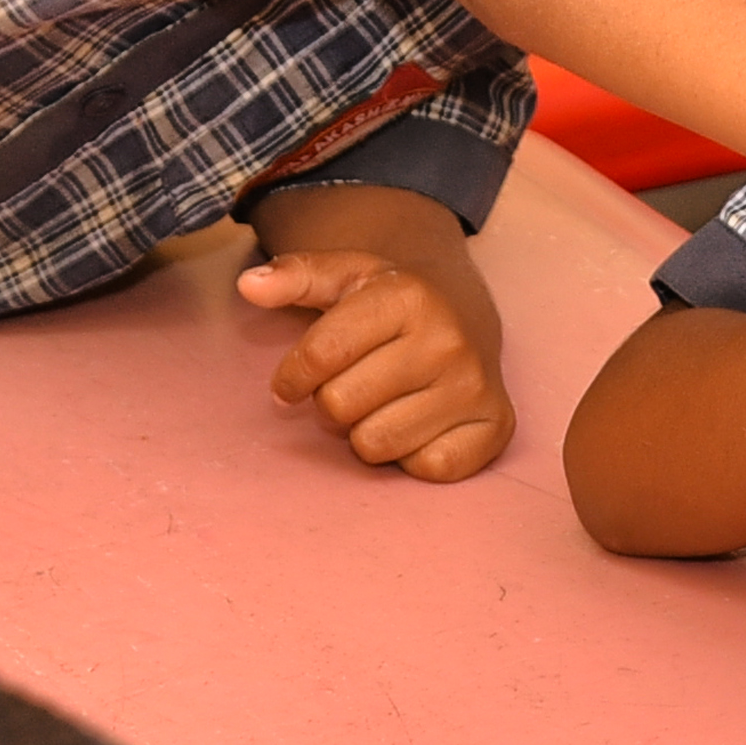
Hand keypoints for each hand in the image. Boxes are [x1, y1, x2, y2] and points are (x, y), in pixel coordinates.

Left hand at [234, 245, 517, 479]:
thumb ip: (294, 276)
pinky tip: (417, 422)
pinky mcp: (496, 427)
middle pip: (340, 405)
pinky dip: (411, 454)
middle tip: (353, 384)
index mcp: (407, 296)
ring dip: (366, 432)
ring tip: (383, 403)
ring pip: (376, 444)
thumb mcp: (344, 276)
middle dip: (332, 401)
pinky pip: (425, 468)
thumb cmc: (390, 303)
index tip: (291, 382)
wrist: (465, 315)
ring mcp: (475, 386)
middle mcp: (448, 340)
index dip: (291, 378)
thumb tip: (249, 285)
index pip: (320, 356)